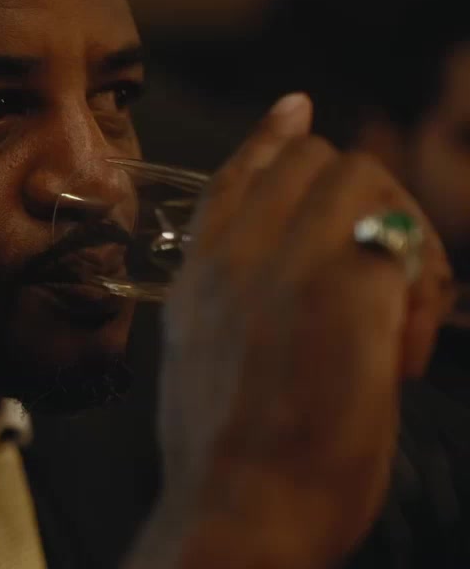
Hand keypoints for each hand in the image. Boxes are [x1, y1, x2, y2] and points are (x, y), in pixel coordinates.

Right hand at [127, 94, 456, 568]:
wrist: (237, 509)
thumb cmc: (226, 458)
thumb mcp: (197, 364)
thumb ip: (227, 307)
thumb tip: (265, 296)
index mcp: (196, 277)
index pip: (236, 176)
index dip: (273, 138)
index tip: (297, 111)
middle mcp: (235, 257)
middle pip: (314, 164)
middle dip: (365, 203)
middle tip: (388, 284)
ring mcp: (288, 266)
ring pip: (364, 182)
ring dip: (402, 240)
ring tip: (400, 326)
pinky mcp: (345, 293)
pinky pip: (404, 246)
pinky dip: (423, 292)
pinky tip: (407, 350)